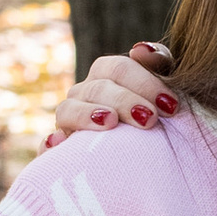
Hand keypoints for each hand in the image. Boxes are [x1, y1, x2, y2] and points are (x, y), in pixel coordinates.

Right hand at [45, 38, 175, 147]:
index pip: (117, 69)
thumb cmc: (159, 120)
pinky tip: (59, 143)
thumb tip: (139, 50)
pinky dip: (49, 143)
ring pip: (67, 111)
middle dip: (125, 100)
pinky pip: (46, 146)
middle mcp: (84, 96)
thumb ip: (160, 65)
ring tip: (110, 122)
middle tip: (150, 119)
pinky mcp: (60, 153)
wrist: (151, 165)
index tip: (171, 105)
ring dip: (87, 115)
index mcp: (107, 77)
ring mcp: (69, 123)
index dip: (144, 82)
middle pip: (97, 88)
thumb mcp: (164, 92)